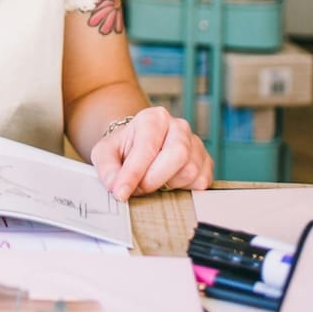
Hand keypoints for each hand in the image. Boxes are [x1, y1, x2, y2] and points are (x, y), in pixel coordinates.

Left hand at [90, 106, 213, 199]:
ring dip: (168, 185)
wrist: (139, 146)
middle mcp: (178, 126)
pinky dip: (184, 189)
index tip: (121, 193)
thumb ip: (107, 168)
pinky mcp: (206, 162)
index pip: (147, 147)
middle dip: (154, 179)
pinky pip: (202, 182)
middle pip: (177, 155)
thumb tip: (116, 186)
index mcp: (153, 118)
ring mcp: (195, 144)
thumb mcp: (106, 153)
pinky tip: (169, 183)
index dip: (133, 173)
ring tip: (152, 181)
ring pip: (190, 171)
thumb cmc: (124, 148)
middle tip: (138, 189)